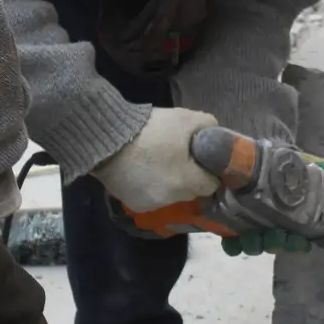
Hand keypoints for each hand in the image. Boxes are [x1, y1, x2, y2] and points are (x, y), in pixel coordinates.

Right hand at [90, 107, 221, 211]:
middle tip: (179, 158)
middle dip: (188, 177)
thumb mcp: (185, 119)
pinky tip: (142, 172)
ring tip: (157, 162)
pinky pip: (151, 198)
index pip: (212, 185)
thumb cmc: (151, 129)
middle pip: (190, 191)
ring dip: (169, 183)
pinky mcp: (135, 205)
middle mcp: (172, 198)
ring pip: (171, 195)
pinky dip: (150, 187)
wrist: (108, 138)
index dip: (209, 172)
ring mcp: (152, 204)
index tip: (202, 160)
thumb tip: (215, 135)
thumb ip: (207, 126)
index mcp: (188, 181)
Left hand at [216, 154, 323, 256]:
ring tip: (254, 237)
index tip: (301, 242)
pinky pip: (230, 243)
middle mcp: (270, 226)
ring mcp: (248, 226)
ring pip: (253, 245)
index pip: (296, 239)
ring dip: (255, 245)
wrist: (243, 155)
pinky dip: (232, 245)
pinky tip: (232, 241)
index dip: (297, 244)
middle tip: (279, 236)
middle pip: (275, 244)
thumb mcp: (301, 164)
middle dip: (278, 245)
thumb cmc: (277, 164)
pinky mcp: (228, 224)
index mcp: (288, 218)